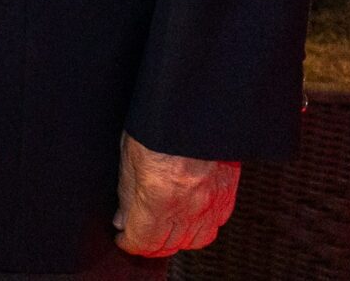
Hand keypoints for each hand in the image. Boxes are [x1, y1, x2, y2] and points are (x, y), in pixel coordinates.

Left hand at [113, 134, 239, 256]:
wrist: (195, 103)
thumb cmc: (159, 125)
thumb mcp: (129, 157)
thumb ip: (127, 194)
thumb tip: (122, 219)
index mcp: (159, 200)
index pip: (143, 241)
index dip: (129, 243)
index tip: (122, 238)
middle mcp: (188, 207)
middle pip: (168, 245)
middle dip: (150, 244)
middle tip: (138, 234)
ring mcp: (211, 202)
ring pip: (194, 240)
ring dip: (176, 240)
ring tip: (162, 229)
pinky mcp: (227, 192)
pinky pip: (215, 223)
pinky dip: (200, 226)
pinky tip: (188, 217)